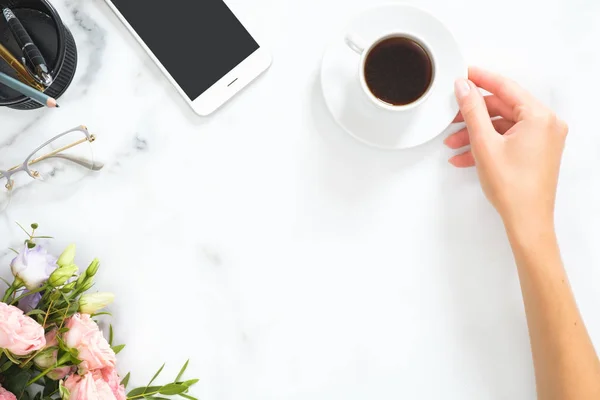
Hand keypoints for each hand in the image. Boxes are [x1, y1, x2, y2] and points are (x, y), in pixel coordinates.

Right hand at [444, 67, 567, 230]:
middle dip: (474, 115)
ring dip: (477, 133)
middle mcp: (546, 125)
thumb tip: (464, 89)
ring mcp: (543, 140)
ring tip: (454, 143)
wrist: (526, 221)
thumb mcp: (484, 144)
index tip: (465, 74)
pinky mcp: (537, 152)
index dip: (481, 79)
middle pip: (503, 107)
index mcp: (540, 117)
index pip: (506, 88)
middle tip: (452, 115)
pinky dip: (488, 144)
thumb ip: (472, 111)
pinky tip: (466, 155)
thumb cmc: (514, 189)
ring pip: (503, 126)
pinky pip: (508, 139)